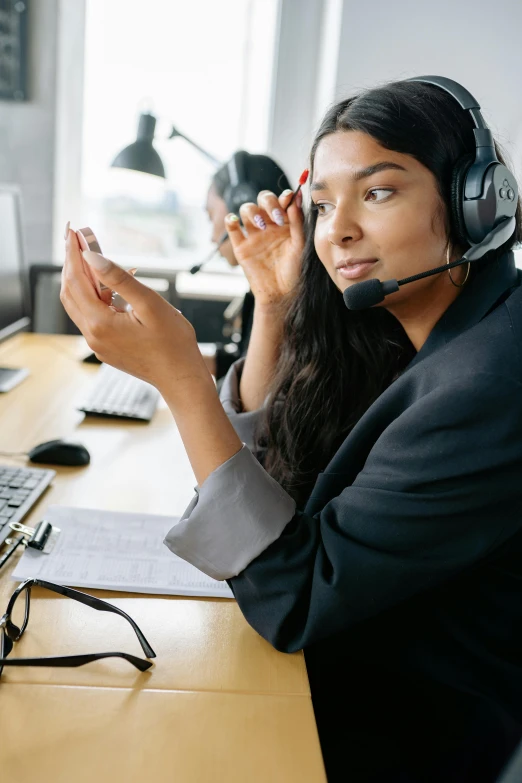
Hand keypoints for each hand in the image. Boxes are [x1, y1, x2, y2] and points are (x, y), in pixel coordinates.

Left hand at [60, 231, 209, 394]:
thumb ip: (119, 278)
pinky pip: (92, 316)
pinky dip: (95, 297)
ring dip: (82, 280)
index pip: (76, 280)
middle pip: (70, 292)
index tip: (72, 231)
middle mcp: (92, 335)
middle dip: (72, 263)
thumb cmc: (173, 343)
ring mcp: (98, 344)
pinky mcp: (106, 347)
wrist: (181, 378)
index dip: (73, 253)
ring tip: (92, 257)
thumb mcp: (149, 304)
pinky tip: (110, 286)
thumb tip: (92, 257)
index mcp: (100, 324)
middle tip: (76, 239)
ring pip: (79, 305)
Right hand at [225, 188, 304, 306]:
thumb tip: (295, 198)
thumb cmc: (293, 271)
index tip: (289, 198)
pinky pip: (232, 229)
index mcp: (284, 223)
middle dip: (269, 203)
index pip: (281, 201)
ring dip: (252, 212)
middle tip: (277, 217)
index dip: (283, 197)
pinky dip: (230, 220)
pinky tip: (234, 221)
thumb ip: (297, 222)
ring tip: (262, 226)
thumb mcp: (300, 245)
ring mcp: (253, 235)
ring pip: (247, 210)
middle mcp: (268, 225)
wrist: (281, 293)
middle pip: (262, 201)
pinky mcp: (241, 247)